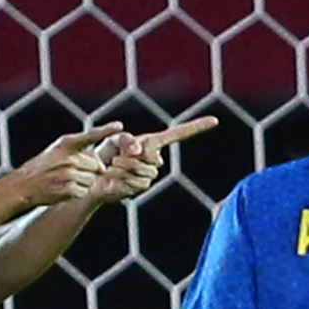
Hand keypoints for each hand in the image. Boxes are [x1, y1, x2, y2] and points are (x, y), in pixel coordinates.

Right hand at [11, 123, 128, 211]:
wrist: (24, 185)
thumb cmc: (44, 168)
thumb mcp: (58, 152)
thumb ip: (80, 153)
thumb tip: (103, 167)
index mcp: (66, 143)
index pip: (90, 135)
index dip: (106, 130)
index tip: (119, 126)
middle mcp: (69, 157)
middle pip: (97, 165)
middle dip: (91, 171)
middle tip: (71, 173)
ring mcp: (68, 173)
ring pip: (92, 180)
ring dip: (84, 183)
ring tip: (66, 181)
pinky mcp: (68, 189)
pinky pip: (84, 192)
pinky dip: (78, 193)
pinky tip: (64, 190)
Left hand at [88, 117, 218, 203]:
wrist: (93, 177)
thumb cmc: (103, 154)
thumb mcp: (113, 140)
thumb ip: (126, 140)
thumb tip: (139, 149)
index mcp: (152, 142)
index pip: (179, 134)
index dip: (196, 127)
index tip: (215, 120)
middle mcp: (155, 158)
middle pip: (154, 155)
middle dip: (133, 155)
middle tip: (117, 156)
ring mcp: (150, 174)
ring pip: (145, 170)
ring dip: (124, 166)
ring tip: (113, 166)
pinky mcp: (141, 187)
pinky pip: (136, 181)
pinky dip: (121, 177)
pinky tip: (112, 177)